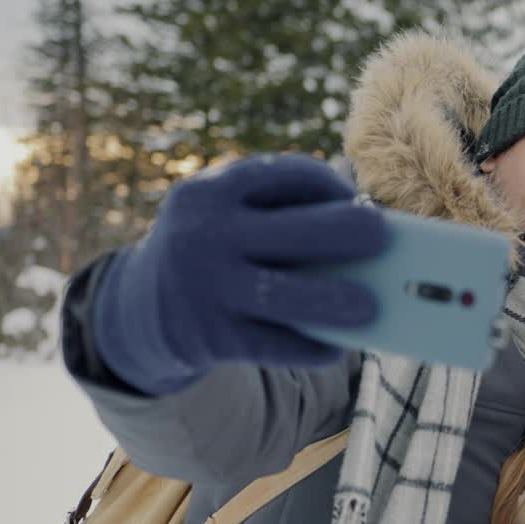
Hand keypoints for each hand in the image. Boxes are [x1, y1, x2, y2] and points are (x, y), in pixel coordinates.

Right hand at [94, 154, 386, 393]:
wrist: (142, 310)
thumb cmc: (216, 253)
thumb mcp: (228, 220)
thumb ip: (282, 219)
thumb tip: (370, 244)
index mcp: (213, 191)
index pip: (287, 175)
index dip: (330, 184)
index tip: (357, 198)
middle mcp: (205, 234)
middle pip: (299, 232)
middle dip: (350, 232)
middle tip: (382, 235)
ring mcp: (205, 287)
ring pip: (289, 296)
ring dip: (338, 302)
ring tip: (372, 306)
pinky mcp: (210, 337)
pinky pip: (275, 345)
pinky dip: (312, 348)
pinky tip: (337, 347)